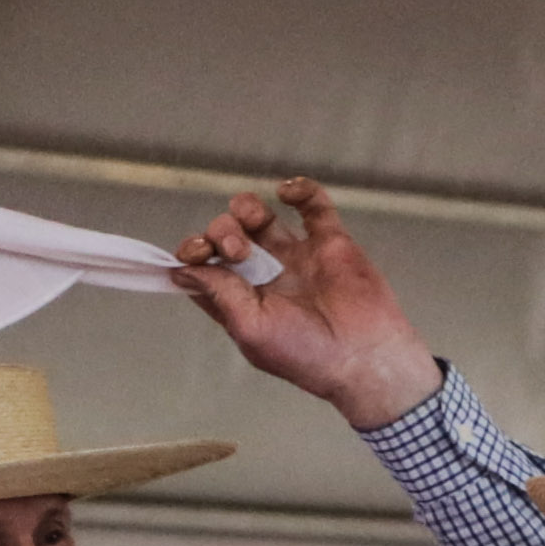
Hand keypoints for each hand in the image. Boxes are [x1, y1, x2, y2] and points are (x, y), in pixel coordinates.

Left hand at [173, 181, 439, 428]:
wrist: (364, 356)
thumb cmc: (306, 355)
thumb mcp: (251, 328)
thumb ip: (218, 293)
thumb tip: (181, 270)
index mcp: (241, 301)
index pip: (204, 268)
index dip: (193, 253)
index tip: (193, 253)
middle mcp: (265, 276)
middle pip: (226, 235)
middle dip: (222, 233)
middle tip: (237, 251)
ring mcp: (297, 257)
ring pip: (260, 216)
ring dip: (247, 209)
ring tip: (255, 223)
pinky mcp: (330, 242)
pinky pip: (312, 205)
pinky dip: (299, 189)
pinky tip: (287, 193)